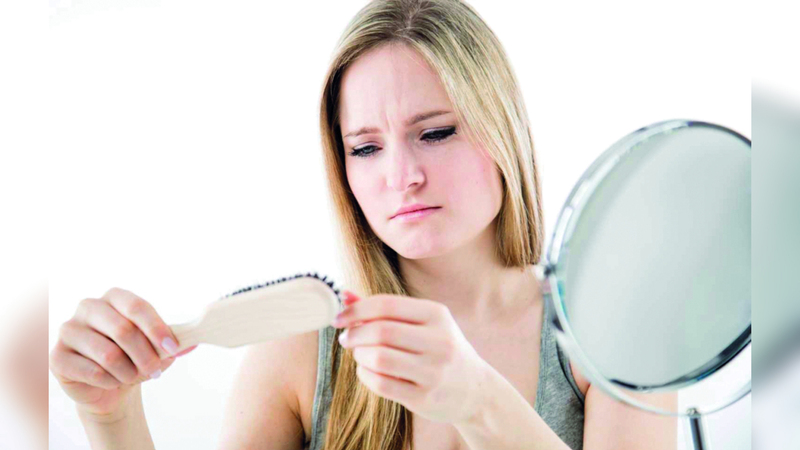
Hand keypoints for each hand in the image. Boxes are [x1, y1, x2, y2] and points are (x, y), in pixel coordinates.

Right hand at [49, 287, 197, 419]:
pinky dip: (111, 381)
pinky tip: (114, 381)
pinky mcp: (58, 356)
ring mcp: (69, 330)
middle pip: (123, 330)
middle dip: (146, 355)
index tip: (173, 348)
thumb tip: (191, 342)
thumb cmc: (135, 357)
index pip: (137, 307)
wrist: (110, 385)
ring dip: (129, 371)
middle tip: (157, 370)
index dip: (157, 329)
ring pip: (108, 354)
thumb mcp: (157, 346)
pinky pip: (93, 372)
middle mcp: (88, 307)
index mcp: (114, 296)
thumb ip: (173, 341)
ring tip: (133, 376)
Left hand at [334, 291, 490, 423]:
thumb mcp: (422, 322)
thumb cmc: (440, 349)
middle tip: (346, 339)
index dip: (356, 310)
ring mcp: (434, 371)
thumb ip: (384, 309)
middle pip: (381, 331)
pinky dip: (366, 376)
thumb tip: (344, 295)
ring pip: (379, 359)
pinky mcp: (425, 397)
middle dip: (355, 334)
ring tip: (360, 355)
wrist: (474, 390)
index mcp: (437, 314)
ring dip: (360, 356)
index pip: (386, 304)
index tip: (339, 319)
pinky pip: (382, 384)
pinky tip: (368, 371)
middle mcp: (439, 341)